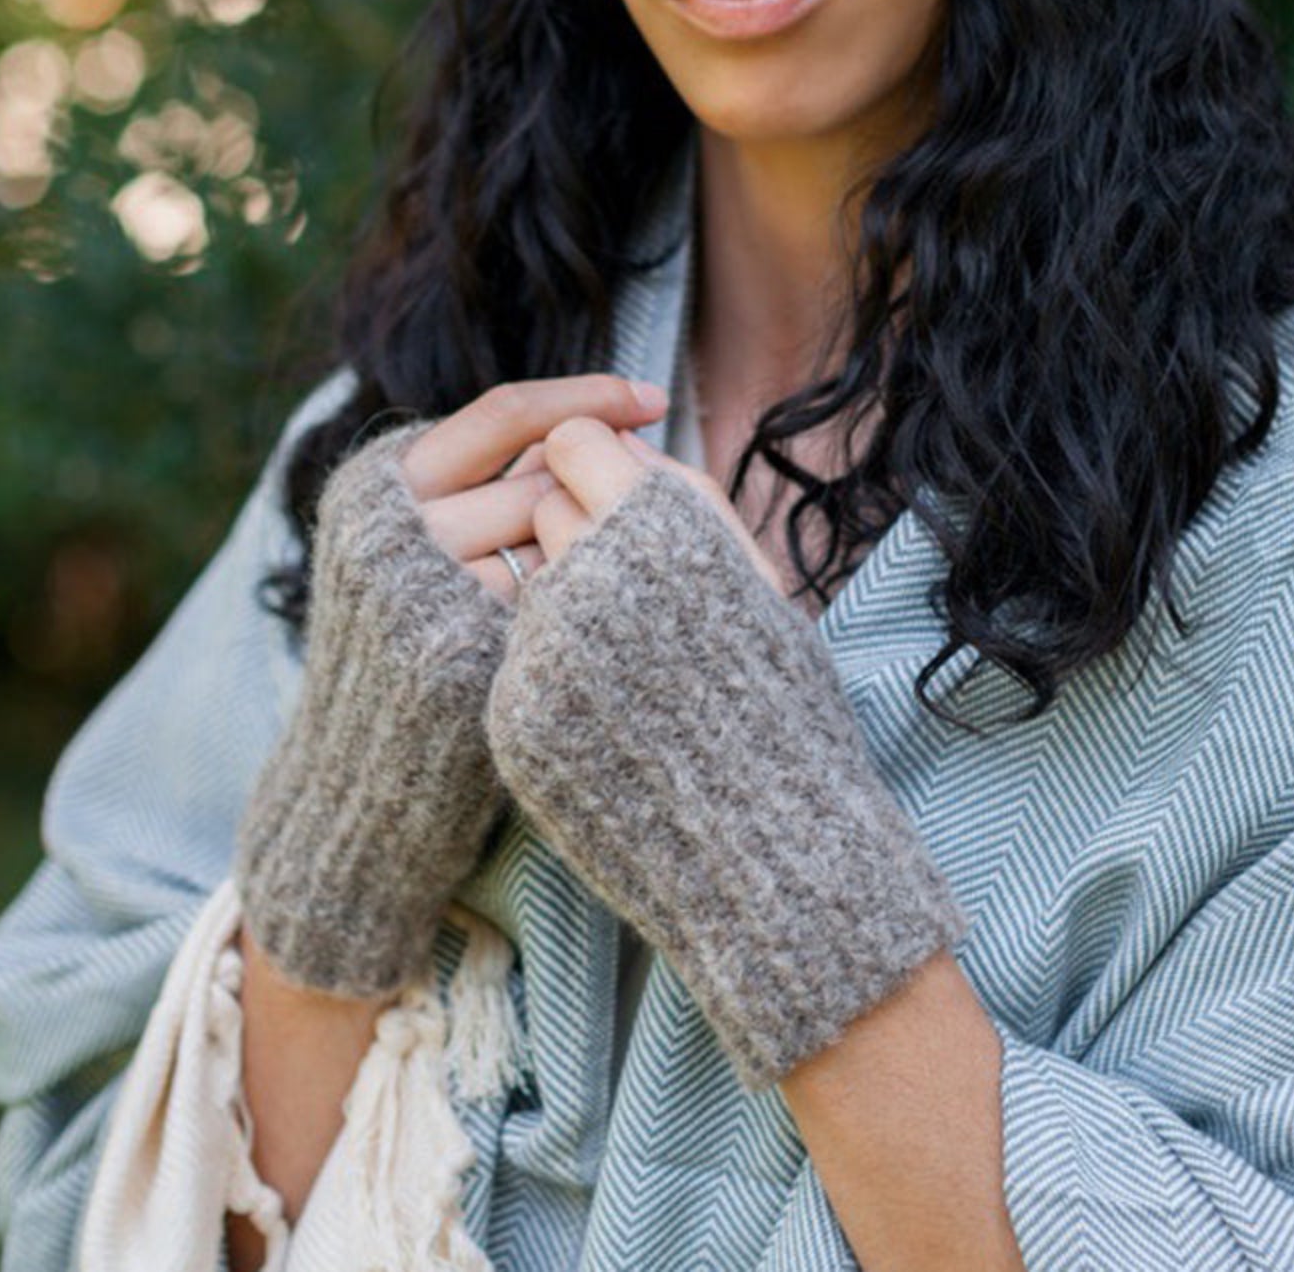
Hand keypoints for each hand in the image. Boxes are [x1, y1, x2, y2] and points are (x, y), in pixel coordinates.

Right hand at [232, 374, 667, 997]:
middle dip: (597, 503)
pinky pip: (556, 610)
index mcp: (377, 482)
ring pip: (558, 542)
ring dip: (593, 565)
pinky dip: (584, 616)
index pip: (507, 411)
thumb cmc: (416, 650)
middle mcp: (388, 528)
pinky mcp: (451, 658)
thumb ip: (484, 483)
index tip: (654, 399)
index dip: (588, 397)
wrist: (359, 780)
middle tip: (634, 536)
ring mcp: (416, 594)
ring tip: (608, 601)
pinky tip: (597, 639)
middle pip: (545, 479)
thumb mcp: (419, 544)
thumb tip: (596, 420)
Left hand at [485, 464, 967, 1091]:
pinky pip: (516, 662)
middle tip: (633, 589)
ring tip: (630, 662)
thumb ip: (683, 497)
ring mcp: (541, 655)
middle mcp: (589, 581)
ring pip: (524, 584)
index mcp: (658, 532)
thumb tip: (617, 442)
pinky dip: (552, 675)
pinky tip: (609, 718)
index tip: (618, 500)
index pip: (571, 441)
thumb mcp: (755, 579)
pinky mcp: (513, 721)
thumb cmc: (780, 704)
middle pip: (540, 506)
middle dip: (575, 530)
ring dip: (562, 601)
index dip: (593, 464)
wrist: (768, 852)